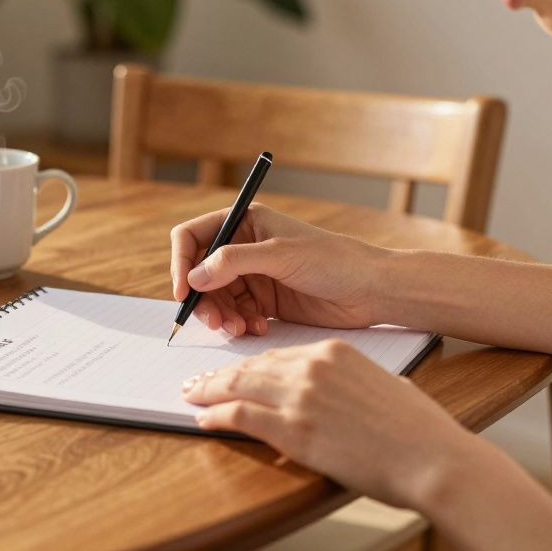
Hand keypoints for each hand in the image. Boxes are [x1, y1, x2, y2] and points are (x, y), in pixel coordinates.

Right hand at [170, 204, 394, 336]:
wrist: (370, 290)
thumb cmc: (333, 260)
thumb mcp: (280, 255)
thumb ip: (234, 262)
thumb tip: (194, 277)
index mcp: (245, 222)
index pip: (193, 237)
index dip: (181, 263)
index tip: (183, 292)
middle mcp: (244, 247)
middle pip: (200, 274)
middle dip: (203, 299)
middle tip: (216, 322)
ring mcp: (254, 276)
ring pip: (216, 298)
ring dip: (221, 316)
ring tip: (240, 328)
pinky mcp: (264, 302)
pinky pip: (235, 314)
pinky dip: (239, 324)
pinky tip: (258, 329)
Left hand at [182, 339, 476, 507]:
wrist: (431, 457)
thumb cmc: (418, 429)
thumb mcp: (384, 385)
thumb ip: (354, 382)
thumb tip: (343, 393)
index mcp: (334, 352)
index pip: (279, 354)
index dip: (251, 365)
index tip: (235, 372)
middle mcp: (313, 367)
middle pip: (252, 366)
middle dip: (221, 374)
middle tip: (199, 380)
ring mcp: (301, 396)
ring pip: (239, 386)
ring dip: (209, 391)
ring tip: (191, 394)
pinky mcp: (294, 429)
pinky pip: (240, 416)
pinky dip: (216, 416)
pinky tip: (202, 418)